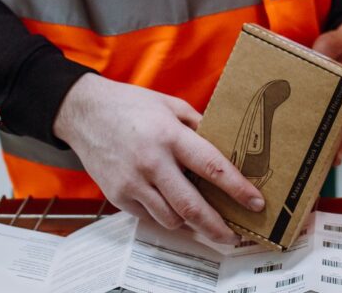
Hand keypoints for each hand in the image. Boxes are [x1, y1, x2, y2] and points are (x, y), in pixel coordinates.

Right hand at [53, 73, 264, 243]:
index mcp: (171, 136)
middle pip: (191, 206)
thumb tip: (225, 145)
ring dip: (193, 225)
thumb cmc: (132, 106)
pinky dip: (167, 218)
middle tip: (236, 236)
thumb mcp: (172, 106)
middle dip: (218, 226)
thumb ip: (199, 126)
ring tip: (208, 223)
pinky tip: (178, 213)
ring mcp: (132, 183)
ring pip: (171, 218)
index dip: (237, 188)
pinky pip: (149, 217)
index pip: (212, 167)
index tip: (256, 202)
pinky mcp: (117, 196)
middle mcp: (152, 163)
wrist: (84, 112)